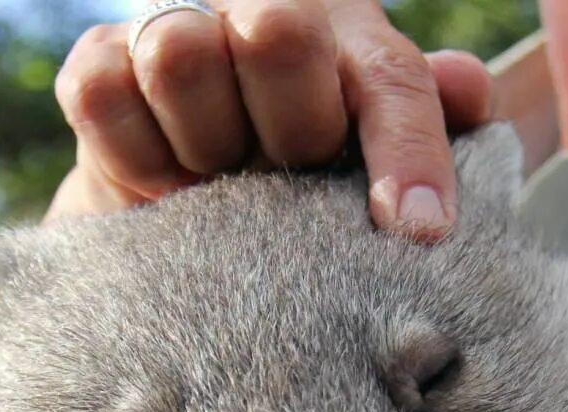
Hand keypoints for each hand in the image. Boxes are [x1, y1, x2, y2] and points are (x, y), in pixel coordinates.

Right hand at [48, 0, 493, 236]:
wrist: (192, 222)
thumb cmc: (306, 193)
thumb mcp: (374, 169)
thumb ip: (426, 125)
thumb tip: (468, 87)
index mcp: (348, 35)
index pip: (391, 78)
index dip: (409, 152)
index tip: (419, 233)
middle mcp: (262, 16)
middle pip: (280, 31)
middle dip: (291, 129)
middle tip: (286, 179)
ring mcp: (174, 34)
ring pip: (181, 54)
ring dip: (205, 144)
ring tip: (220, 190)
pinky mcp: (99, 69)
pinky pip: (101, 91)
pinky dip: (133, 154)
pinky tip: (162, 194)